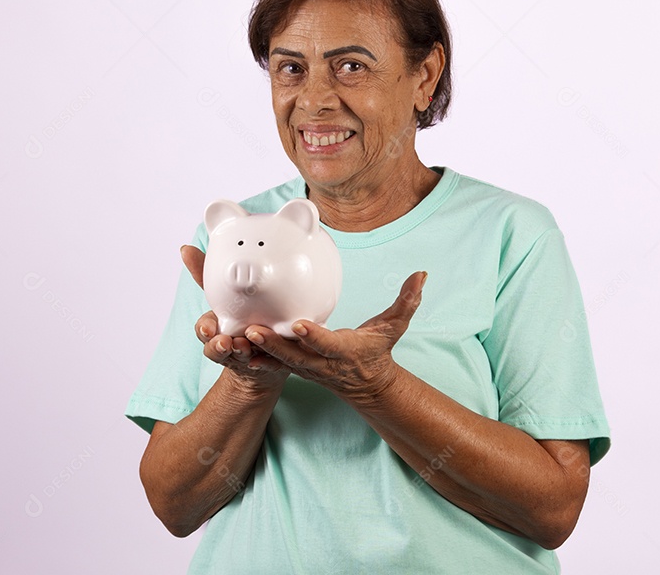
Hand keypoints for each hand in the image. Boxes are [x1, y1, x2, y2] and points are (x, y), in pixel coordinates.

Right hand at [180, 245, 289, 391]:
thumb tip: (185, 250)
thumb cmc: (240, 318)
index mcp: (216, 328)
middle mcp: (227, 344)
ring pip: (237, 358)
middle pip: (216, 349)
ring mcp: (243, 357)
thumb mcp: (225, 295)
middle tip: (225, 342)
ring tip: (245, 347)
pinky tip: (265, 358)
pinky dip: (262, 363)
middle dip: (218, 347)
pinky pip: (262, 365)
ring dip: (239, 353)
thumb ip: (206, 275)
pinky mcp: (263, 364)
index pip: (205, 329)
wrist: (261, 353)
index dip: (205, 330)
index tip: (209, 329)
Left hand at [240, 271, 426, 402]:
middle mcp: (322, 363)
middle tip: (252, 329)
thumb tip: (422, 275)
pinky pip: (273, 362)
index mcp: (345, 351)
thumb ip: (408, 301)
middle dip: (274, 344)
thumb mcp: (395, 327)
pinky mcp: (295, 368)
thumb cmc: (379, 351)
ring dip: (259, 348)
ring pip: (279, 360)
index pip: (327, 344)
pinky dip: (257, 353)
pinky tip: (236, 339)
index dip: (313, 336)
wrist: (367, 384)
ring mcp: (306, 369)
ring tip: (238, 332)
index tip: (298, 324)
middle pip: (295, 355)